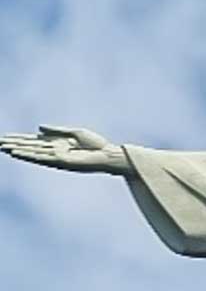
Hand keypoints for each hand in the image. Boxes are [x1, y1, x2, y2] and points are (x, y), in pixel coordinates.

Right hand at [0, 125, 129, 174]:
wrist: (109, 154)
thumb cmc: (96, 144)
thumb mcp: (75, 132)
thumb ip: (56, 130)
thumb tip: (38, 128)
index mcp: (56, 144)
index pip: (33, 141)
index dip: (19, 139)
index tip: (4, 138)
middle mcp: (54, 151)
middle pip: (29, 147)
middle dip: (13, 145)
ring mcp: (57, 157)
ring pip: (32, 153)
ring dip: (18, 150)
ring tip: (3, 148)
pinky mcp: (61, 162)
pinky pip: (41, 158)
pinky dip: (28, 155)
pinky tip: (17, 153)